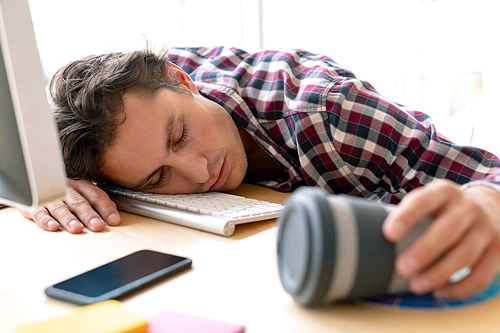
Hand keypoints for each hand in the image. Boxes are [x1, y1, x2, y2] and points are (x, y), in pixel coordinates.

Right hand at [20, 178, 120, 232]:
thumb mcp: (82, 191)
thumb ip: (97, 201)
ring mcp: (49, 197)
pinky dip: (45, 220)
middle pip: (79, 202)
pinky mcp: (33, 206)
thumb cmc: (63, 191)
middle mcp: (66, 189)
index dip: (106, 208)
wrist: (34, 182)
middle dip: (89, 214)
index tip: (114, 220)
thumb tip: (113, 210)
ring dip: (68, 218)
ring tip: (77, 228)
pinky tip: (53, 226)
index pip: (96, 195)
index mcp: (80, 184)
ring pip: (60, 207)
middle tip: (97, 225)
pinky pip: (39, 212)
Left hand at [382, 179, 499, 299]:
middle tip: (402, 268)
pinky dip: (461, 288)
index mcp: (444, 192)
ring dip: (439, 274)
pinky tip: (441, 293)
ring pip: (464, 255)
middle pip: (446, 231)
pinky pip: (482, 275)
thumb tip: (372, 235)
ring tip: (416, 286)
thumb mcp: (431, 199)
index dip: (406, 217)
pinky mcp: (499, 250)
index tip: (388, 234)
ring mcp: (486, 229)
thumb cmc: (446, 208)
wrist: (492, 205)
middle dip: (423, 251)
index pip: (424, 201)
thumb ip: (409, 213)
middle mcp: (467, 208)